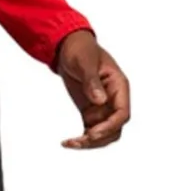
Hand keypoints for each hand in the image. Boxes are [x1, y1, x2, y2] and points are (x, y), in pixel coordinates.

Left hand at [54, 30, 129, 148]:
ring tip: (71, 143)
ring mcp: (103, 107)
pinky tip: (69, 142)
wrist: (68, 48)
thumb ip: (92, 81)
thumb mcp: (85, 62)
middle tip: (79, 141)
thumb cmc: (80, 50)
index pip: (122, 114)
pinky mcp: (91, 112)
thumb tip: (101, 101)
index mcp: (119, 86)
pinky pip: (91, 131)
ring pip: (104, 134)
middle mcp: (114, 100)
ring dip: (90, 142)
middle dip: (100, 138)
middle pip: (115, 128)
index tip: (92, 133)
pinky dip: (83, 139)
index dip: (110, 126)